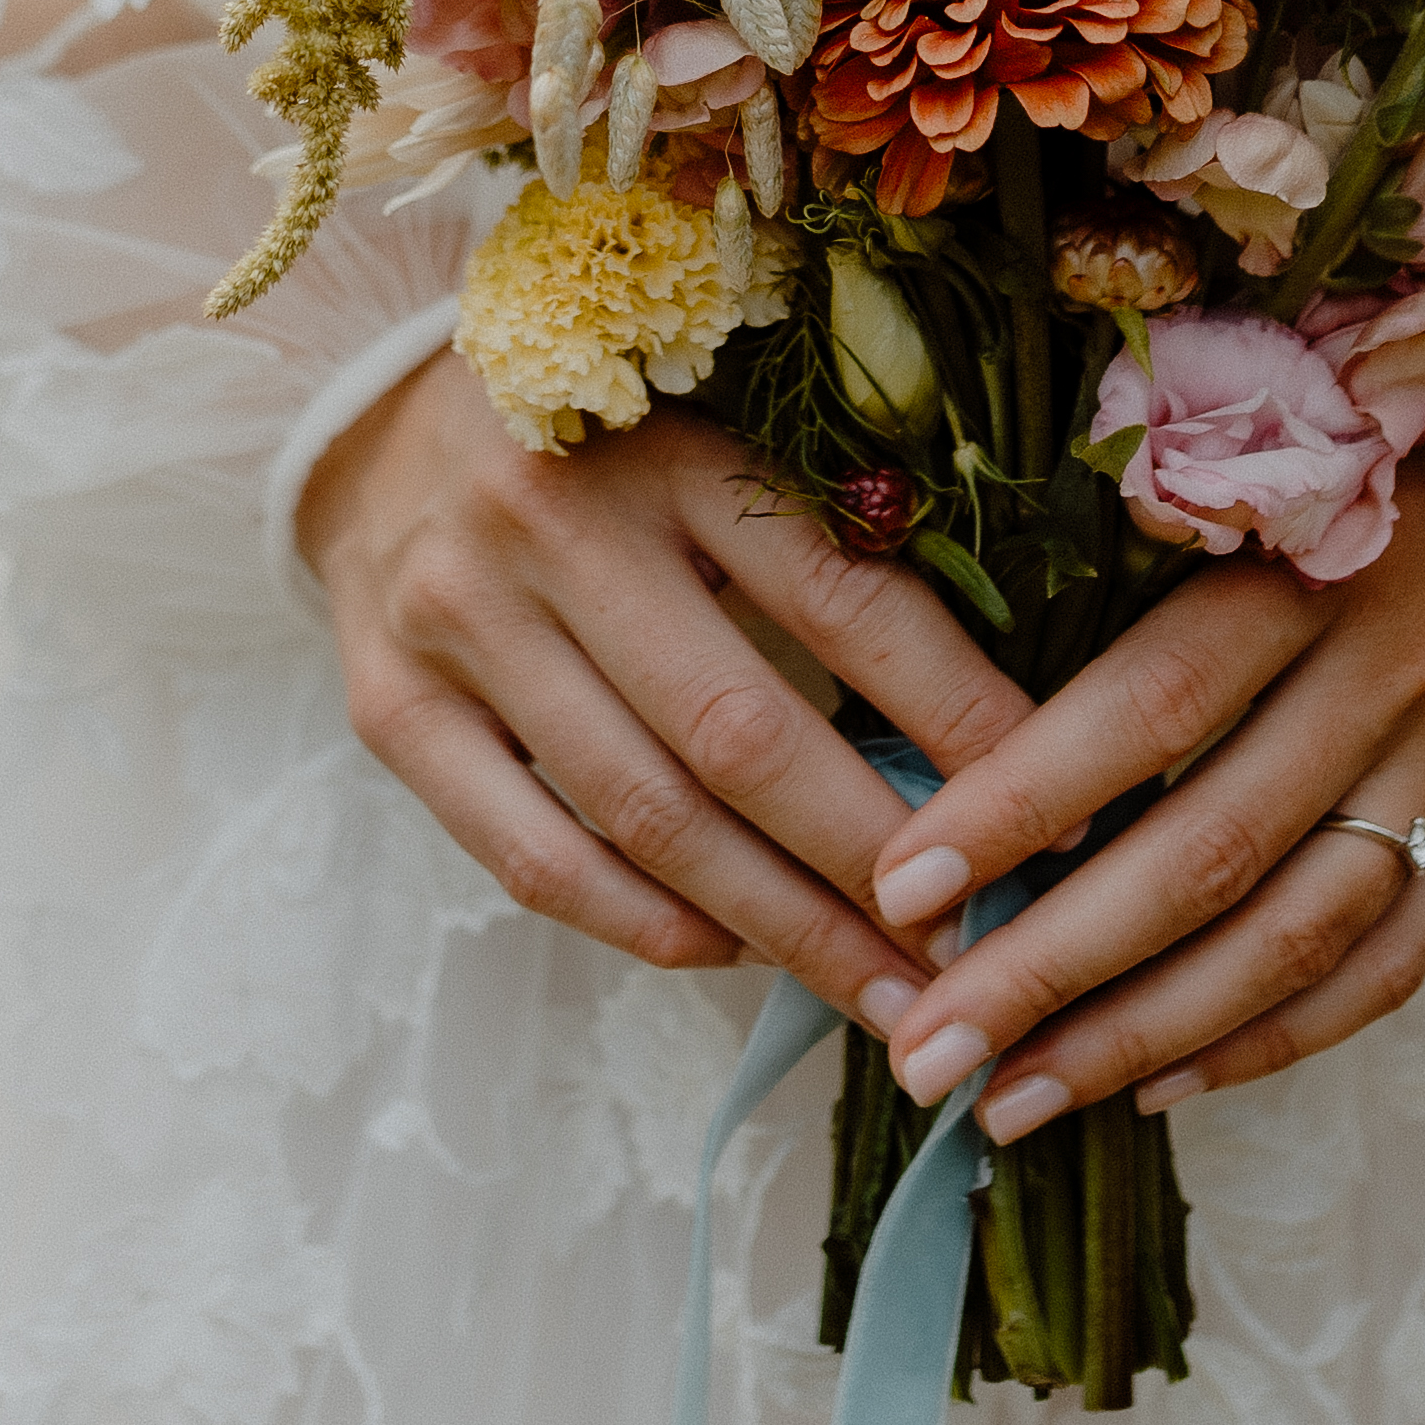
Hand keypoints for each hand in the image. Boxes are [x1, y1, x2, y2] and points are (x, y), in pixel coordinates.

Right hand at [302, 354, 1036, 1021]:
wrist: (371, 432)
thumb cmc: (599, 453)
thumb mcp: (713, 446)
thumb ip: (822, 550)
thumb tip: (990, 730)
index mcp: (671, 447)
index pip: (841, 599)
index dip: (956, 713)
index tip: (1052, 804)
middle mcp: (556, 528)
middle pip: (742, 735)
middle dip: (874, 864)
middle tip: (976, 957)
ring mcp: (461, 623)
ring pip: (644, 815)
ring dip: (778, 925)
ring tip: (880, 993)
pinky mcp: (396, 710)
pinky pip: (531, 855)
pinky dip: (638, 921)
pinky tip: (728, 953)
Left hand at [856, 417, 1424, 1141]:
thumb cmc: (1413, 415)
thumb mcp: (1294, 434)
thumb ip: (1162, 521)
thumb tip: (970, 652)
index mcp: (1322, 549)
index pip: (1152, 705)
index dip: (1023, 802)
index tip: (901, 885)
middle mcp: (1401, 667)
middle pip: (1210, 852)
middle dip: (1053, 969)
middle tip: (928, 1056)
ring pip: (1296, 935)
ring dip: (1148, 1034)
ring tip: (1018, 1101)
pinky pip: (1391, 962)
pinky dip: (1278, 1036)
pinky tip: (1166, 1084)